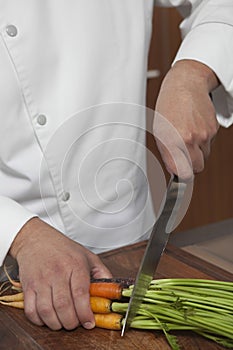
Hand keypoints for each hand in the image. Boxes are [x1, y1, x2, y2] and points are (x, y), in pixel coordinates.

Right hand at [9, 217, 111, 329]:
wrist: (37, 239)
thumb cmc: (64, 249)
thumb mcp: (87, 256)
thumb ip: (102, 273)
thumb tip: (112, 291)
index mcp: (75, 265)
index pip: (80, 294)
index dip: (85, 313)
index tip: (89, 323)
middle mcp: (57, 272)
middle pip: (64, 306)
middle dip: (71, 322)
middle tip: (76, 324)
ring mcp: (41, 279)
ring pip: (47, 310)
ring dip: (56, 324)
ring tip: (63, 323)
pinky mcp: (28, 286)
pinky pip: (31, 310)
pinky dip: (39, 320)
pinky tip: (47, 318)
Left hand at [153, 59, 219, 179]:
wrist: (185, 85)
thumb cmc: (169, 107)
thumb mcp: (160, 132)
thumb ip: (168, 154)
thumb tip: (175, 170)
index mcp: (173, 142)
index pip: (184, 174)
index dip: (183, 175)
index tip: (181, 173)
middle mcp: (190, 140)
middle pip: (198, 168)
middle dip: (192, 164)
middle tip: (184, 155)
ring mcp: (204, 134)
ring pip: (205, 155)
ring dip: (198, 150)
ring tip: (188, 134)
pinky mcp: (213, 129)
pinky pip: (210, 143)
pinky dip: (203, 139)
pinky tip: (195, 127)